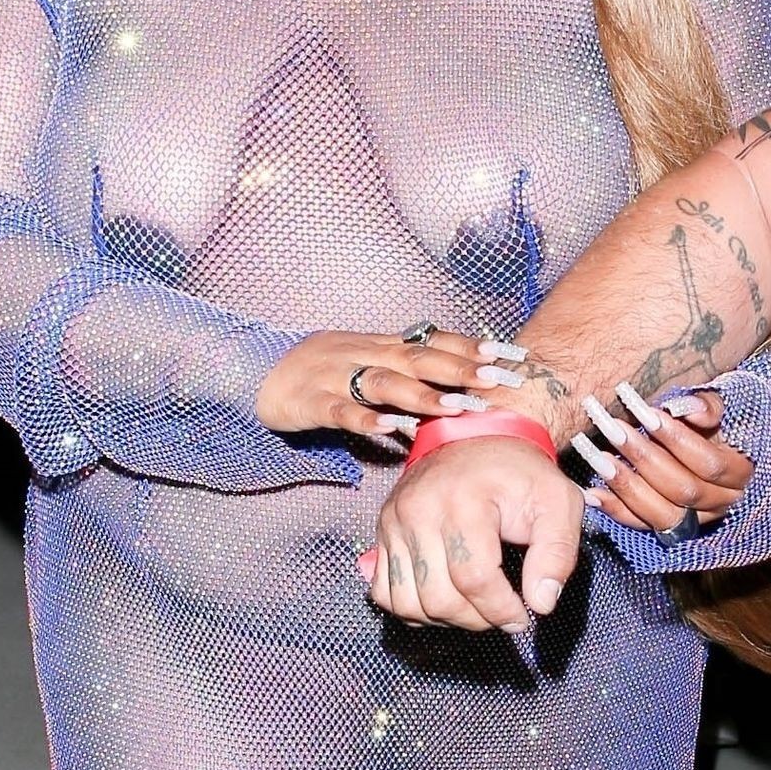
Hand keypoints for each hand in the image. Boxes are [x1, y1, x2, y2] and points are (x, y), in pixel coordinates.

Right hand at [256, 329, 500, 437]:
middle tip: (498, 380)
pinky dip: (364, 418)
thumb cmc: (323, 370)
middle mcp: (365, 355)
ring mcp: (337, 376)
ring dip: (423, 395)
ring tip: (456, 408)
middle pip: (419, 359)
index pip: (434, 341)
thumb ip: (407, 370)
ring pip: (385, 383)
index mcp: (381, 345)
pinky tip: (387, 429)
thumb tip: (459, 380)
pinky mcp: (312, 402)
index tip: (511, 355)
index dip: (473, 348)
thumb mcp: (367, 360)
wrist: (259, 370)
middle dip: (461, 369)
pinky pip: (340, 410)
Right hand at [365, 437, 583, 631]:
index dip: (501, 610)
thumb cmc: (521, 473)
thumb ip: (558, 553)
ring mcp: (395, 521)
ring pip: (407, 602)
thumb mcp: (559, 503)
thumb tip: (541, 603)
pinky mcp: (383, 531)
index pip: (475, 579)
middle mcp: (420, 510)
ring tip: (474, 607)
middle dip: (477, 619)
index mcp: (465, 501)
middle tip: (501, 613)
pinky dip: (411, 608)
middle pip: (439, 597)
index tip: (522, 616)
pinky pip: (384, 592)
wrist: (479, 436)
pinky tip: (442, 598)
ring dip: (445, 619)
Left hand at [574, 387, 751, 531]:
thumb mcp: (717, 404)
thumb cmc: (706, 417)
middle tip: (612, 428)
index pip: (709, 463)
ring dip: (626, 484)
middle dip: (644, 457)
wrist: (702, 440)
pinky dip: (615, 509)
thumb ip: (708, 405)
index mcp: (739, 474)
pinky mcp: (667, 528)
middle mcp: (721, 503)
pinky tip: (592, 492)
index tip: (646, 413)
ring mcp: (694, 520)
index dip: (676, 439)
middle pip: (682, 489)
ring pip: (662, 512)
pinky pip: (641, 525)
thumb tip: (685, 408)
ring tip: (598, 457)